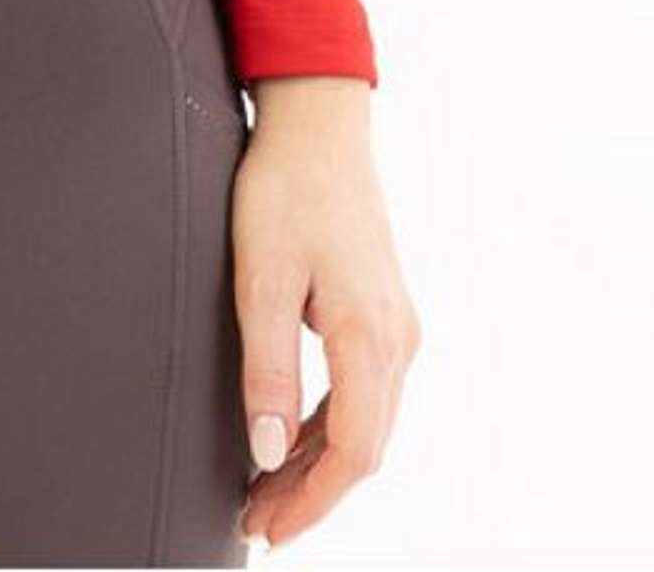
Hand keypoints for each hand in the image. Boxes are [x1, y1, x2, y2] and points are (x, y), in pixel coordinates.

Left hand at [230, 78, 420, 551]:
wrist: (319, 123)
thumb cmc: (284, 189)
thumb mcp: (260, 277)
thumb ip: (266, 369)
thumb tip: (267, 454)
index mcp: (370, 339)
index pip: (351, 455)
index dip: (309, 502)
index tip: (267, 531)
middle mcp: (397, 341)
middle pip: (362, 449)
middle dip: (311, 494)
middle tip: (256, 523)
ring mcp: (396, 326)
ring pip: (366, 424)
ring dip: (319, 465)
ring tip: (266, 493)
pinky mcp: (383, 311)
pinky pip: (365, 392)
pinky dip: (330, 427)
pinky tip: (293, 439)